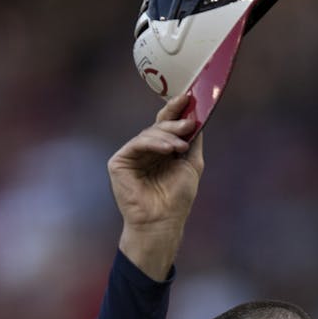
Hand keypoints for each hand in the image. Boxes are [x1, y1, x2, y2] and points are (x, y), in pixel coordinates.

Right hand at [109, 93, 204, 279]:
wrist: (163, 221)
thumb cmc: (177, 199)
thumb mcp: (192, 164)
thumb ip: (194, 141)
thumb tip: (198, 116)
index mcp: (160, 151)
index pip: (166, 125)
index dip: (175, 110)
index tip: (188, 97)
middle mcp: (145, 151)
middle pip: (157, 126)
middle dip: (174, 122)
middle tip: (188, 123)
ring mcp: (131, 155)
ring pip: (148, 133)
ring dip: (168, 135)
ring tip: (181, 145)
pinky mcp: (119, 162)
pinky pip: (137, 143)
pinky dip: (154, 143)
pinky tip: (169, 149)